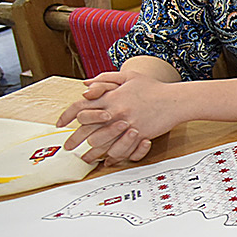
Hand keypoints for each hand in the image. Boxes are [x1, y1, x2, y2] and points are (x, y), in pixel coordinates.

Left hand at [58, 71, 184, 164]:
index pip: (80, 106)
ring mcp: (126, 125)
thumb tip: (85, 84)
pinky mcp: (138, 135)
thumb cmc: (153, 88)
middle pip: (86, 129)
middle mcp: (115, 112)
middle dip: (73, 139)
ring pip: (101, 143)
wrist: (175, 100)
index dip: (67, 116)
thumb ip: (105, 78)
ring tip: (85, 158)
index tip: (60, 124)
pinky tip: (106, 160)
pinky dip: (112, 157)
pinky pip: (120, 149)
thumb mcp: (128, 76)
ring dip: (91, 152)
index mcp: (110, 98)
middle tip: (67, 147)